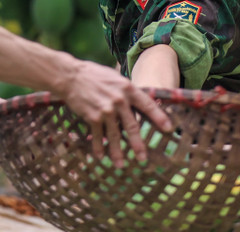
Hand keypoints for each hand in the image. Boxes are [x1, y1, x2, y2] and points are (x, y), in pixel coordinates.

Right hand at [57, 59, 173, 168]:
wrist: (70, 76)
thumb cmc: (93, 75)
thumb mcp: (114, 78)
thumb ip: (126, 91)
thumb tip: (139, 103)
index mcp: (127, 88)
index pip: (147, 105)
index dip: (159, 117)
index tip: (168, 129)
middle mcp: (119, 100)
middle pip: (132, 126)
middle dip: (138, 144)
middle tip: (143, 158)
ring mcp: (106, 110)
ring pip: (115, 135)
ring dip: (117, 152)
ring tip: (121, 164)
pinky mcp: (93, 116)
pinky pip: (98, 136)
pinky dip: (99, 147)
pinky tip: (100, 156)